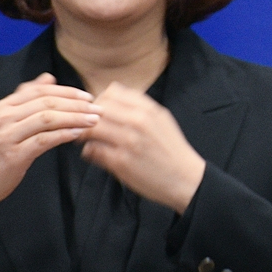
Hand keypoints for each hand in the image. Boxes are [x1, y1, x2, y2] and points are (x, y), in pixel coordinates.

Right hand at [0, 73, 99, 243]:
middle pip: (47, 102)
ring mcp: (8, 135)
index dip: (67, 91)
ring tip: (94, 121)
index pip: (40, 90)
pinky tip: (79, 135)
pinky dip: (64, 135)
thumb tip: (48, 77)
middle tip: (98, 108)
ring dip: (75, 118)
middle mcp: (4, 116)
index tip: (88, 96)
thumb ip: (27, 99)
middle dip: (76, 104)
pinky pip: (44, 140)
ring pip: (47, 119)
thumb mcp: (7, 120)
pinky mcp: (13, 155)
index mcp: (5, 106)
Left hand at [80, 83, 205, 213]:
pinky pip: (92, 150)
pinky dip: (90, 151)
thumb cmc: (171, 150)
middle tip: (87, 127)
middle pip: (98, 109)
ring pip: (91, 128)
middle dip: (89, 117)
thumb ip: (139, 108)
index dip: (101, 101)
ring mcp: (128, 141)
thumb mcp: (162, 120)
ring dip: (85, 134)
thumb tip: (108, 101)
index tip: (100, 111)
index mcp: (149, 109)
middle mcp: (138, 122)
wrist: (185, 178)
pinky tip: (97, 154)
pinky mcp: (120, 161)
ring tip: (88, 140)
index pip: (112, 92)